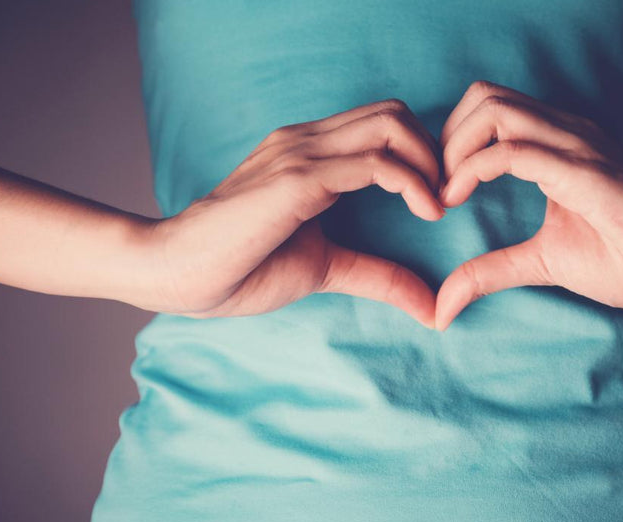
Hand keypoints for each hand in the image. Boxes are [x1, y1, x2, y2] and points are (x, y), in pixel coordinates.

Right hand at [149, 99, 444, 327]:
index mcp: (310, 153)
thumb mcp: (325, 268)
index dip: (422, 154)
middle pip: (395, 113)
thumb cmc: (240, 267)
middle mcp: (307, 141)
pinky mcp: (298, 179)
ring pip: (391, 126)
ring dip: (431, 163)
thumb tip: (430, 307)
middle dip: (435, 151)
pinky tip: (426, 212)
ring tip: (439, 205)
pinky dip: (412, 182)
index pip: (383, 123)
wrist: (176, 273)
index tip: (439, 199)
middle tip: (446, 197)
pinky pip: (375, 163)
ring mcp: (301, 154)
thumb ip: (377, 276)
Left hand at [434, 81, 622, 330]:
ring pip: (494, 111)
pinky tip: (458, 199)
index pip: (488, 109)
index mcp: (556, 144)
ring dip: (454, 148)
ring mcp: (577, 146)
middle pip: (483, 96)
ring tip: (446, 193)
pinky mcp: (586, 172)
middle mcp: (565, 133)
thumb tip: (442, 307)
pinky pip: (516, 150)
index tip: (439, 192)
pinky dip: (473, 169)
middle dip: (445, 138)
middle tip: (437, 187)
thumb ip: (489, 272)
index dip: (450, 143)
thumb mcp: (541, 262)